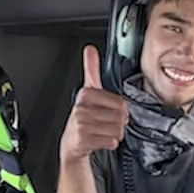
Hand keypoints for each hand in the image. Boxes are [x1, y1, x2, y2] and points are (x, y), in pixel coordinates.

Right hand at [59, 45, 128, 162]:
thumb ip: (91, 69)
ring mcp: (82, 124)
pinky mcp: (83, 139)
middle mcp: (82, 108)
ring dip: (115, 134)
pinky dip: (110, 143)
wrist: (72, 143)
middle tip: (108, 124)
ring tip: (103, 132)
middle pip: (120, 117)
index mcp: (86, 94)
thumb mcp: (88, 92)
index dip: (121, 110)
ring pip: (117, 130)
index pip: (120, 102)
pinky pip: (111, 141)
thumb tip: (90, 49)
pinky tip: (100, 140)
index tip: (112, 112)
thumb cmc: (84, 117)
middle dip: (119, 123)